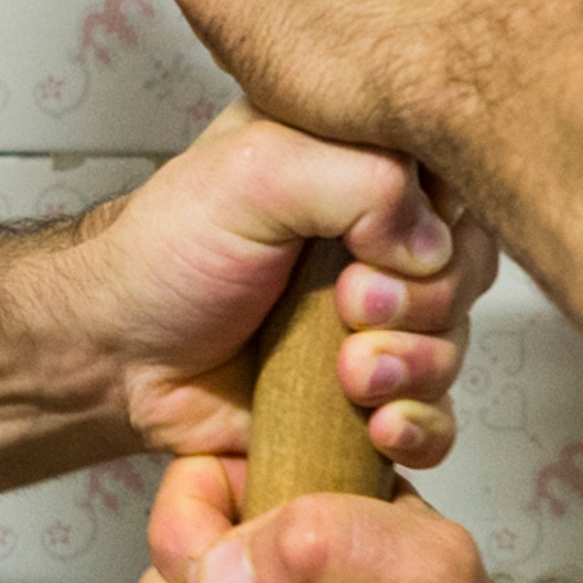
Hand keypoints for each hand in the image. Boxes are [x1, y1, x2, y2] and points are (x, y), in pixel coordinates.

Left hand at [63, 104, 499, 467]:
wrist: (115, 358)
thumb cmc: (162, 254)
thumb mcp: (253, 172)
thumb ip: (362, 180)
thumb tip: (432, 243)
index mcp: (359, 158)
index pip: (456, 177)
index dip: (436, 221)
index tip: (375, 249)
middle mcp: (378, 233)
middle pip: (467, 268)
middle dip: (421, 304)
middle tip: (348, 309)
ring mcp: (380, 315)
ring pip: (458, 342)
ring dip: (415, 366)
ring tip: (348, 375)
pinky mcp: (372, 388)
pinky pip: (439, 414)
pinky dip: (420, 424)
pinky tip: (379, 423)